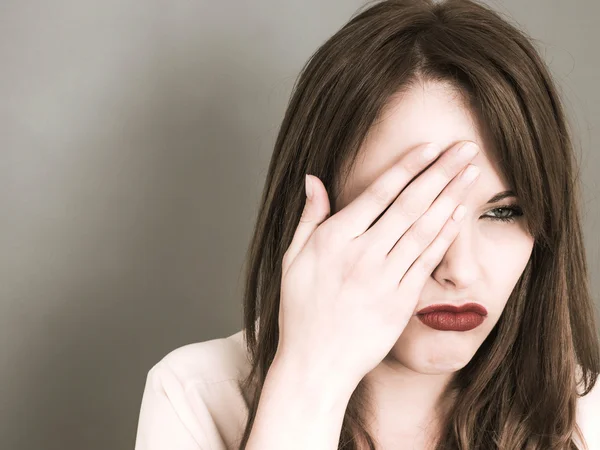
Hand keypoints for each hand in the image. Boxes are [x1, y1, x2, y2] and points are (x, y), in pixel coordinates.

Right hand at [275, 141, 480, 391]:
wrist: (316, 364)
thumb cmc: (300, 310)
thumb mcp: (292, 260)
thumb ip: (309, 217)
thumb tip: (313, 179)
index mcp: (333, 240)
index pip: (377, 194)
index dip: (407, 167)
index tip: (431, 146)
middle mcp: (361, 255)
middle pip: (408, 205)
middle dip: (440, 172)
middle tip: (466, 148)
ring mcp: (383, 279)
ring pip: (423, 229)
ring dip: (451, 198)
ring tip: (472, 174)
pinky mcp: (400, 301)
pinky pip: (426, 262)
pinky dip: (445, 237)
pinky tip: (460, 215)